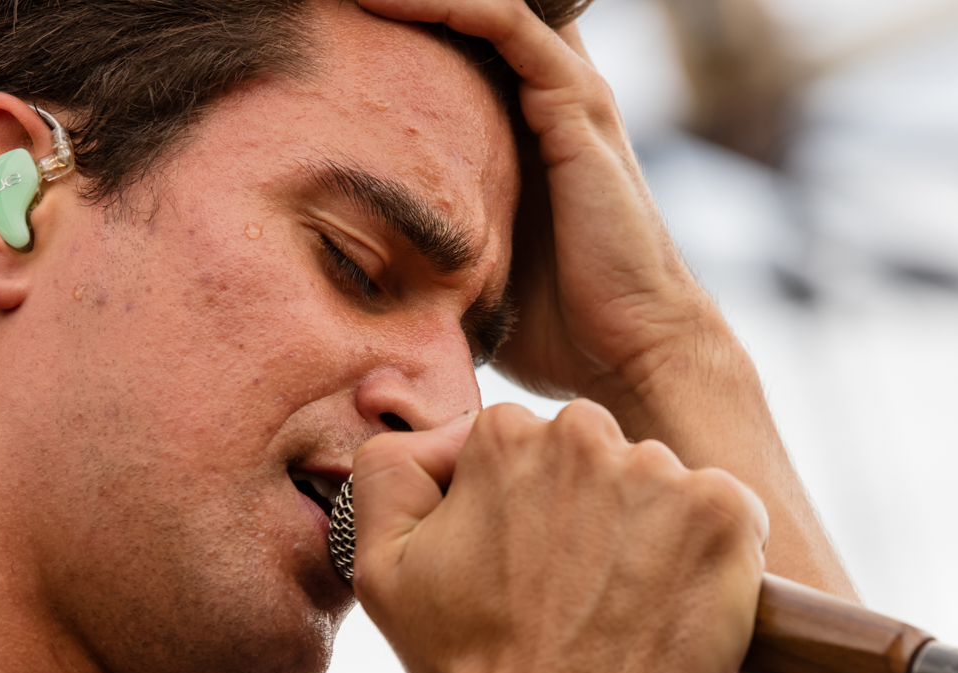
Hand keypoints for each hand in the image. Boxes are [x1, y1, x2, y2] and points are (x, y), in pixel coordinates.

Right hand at [350, 401, 767, 672]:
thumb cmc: (473, 672)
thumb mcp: (384, 570)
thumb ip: (389, 475)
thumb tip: (444, 438)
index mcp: (502, 436)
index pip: (528, 447)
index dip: (528, 513)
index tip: (529, 572)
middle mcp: (583, 435)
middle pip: (598, 456)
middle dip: (593, 511)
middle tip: (576, 594)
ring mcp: (661, 471)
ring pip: (662, 487)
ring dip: (653, 534)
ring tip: (626, 611)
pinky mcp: (725, 512)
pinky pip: (730, 512)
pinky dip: (715, 556)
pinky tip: (678, 606)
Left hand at [355, 0, 724, 404]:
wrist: (628, 352)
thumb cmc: (555, 328)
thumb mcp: (472, 266)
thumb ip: (430, 240)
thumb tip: (350, 267)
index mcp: (526, 125)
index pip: (467, 41)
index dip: (409, 21)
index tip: (329, 28)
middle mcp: (552, 95)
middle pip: (479, 10)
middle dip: (415, 1)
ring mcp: (569, 95)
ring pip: (491, 2)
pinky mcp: (576, 106)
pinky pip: (509, 24)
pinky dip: (450, 3)